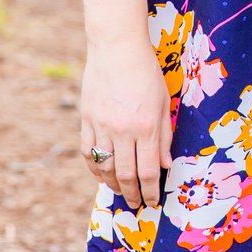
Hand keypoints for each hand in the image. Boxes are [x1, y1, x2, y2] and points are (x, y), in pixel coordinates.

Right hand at [78, 31, 172, 211]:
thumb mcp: (163, 102)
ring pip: (104, 168)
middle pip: (126, 175)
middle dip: (133, 194)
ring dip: (113, 185)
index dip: (151, 191)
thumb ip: (164, 135)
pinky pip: (87, 152)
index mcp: (146, 127)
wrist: (116, 48)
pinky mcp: (86, 119)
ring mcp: (101, 126)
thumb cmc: (146, 72)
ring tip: (121, 192)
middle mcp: (122, 130)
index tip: (152, 202)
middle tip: (137, 203)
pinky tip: (101, 175)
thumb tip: (165, 165)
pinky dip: (94, 168)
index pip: (149, 171)